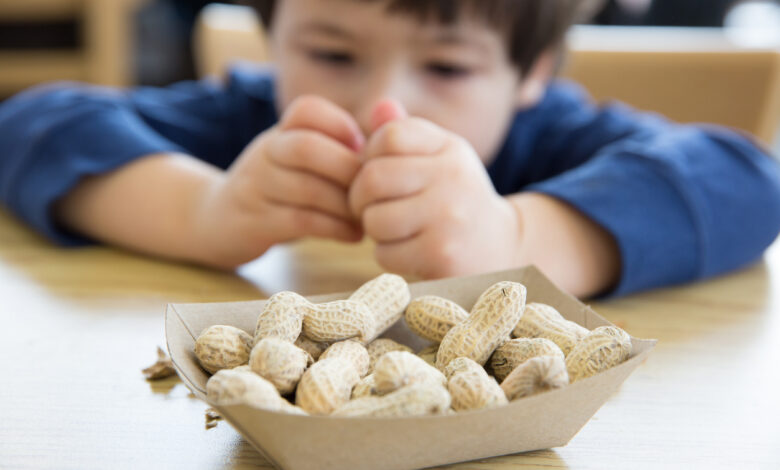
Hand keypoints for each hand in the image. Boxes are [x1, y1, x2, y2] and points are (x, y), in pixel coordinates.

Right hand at [194, 95, 365, 267]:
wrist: (217, 221)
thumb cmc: (278, 190)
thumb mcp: (297, 159)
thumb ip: (337, 147)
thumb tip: (391, 131)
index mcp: (280, 133)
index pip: (306, 110)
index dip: (341, 126)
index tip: (362, 151)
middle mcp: (265, 154)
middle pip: (305, 147)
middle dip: (348, 169)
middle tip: (374, 190)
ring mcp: (256, 188)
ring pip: (306, 189)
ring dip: (346, 205)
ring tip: (368, 217)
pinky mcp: (255, 222)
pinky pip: (299, 220)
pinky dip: (334, 228)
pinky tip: (354, 235)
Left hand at [349, 100, 521, 277]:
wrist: (501, 249)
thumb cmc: (456, 201)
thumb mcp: (440, 160)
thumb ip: (407, 135)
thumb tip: (380, 107)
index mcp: (450, 148)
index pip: (389, 136)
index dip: (370, 156)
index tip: (380, 174)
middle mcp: (453, 176)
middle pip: (373, 178)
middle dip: (360, 198)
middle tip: (371, 208)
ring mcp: (449, 216)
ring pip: (374, 219)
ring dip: (374, 230)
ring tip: (395, 230)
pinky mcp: (441, 254)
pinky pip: (384, 253)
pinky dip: (388, 257)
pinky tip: (409, 252)